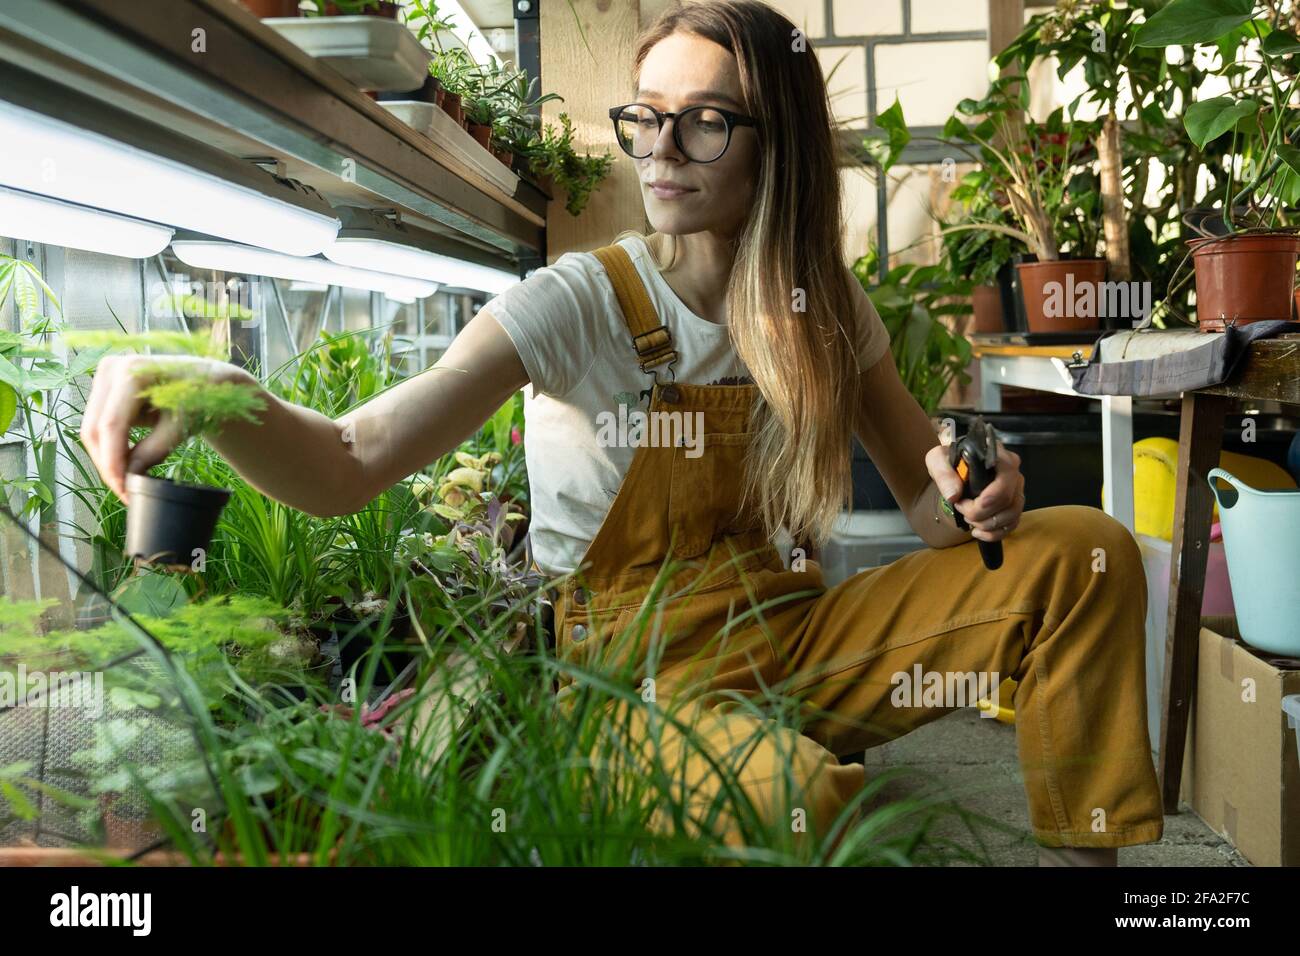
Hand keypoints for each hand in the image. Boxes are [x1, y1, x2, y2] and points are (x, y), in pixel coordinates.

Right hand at [79, 354, 241, 504]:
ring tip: (126, 483)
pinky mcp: (105, 388)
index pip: (111, 424)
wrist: (206, 377)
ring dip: (106, 458)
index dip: (112, 460)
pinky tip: (124, 465)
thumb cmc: (201, 397)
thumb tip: (128, 478)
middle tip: (124, 493)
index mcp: (134, 372)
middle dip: (107, 464)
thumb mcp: (182, 425)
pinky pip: (99, 423)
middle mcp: (112, 368)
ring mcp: (105, 376)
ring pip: (92, 428)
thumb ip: (154, 450)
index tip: (121, 489)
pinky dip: (109, 446)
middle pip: (95, 428)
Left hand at [924, 440, 1025, 542]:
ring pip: (1012, 514)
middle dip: (981, 513)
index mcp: (999, 457)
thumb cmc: (951, 459)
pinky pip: (1012, 524)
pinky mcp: (1014, 504)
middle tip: (961, 510)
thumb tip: (954, 495)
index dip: (986, 499)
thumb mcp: (938, 459)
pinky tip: (979, 532)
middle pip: (1008, 501)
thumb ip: (943, 473)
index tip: (962, 503)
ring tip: (969, 519)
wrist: (957, 464)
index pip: (1005, 480)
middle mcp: (1013, 473)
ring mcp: (1016, 490)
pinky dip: (995, 533)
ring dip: (987, 524)